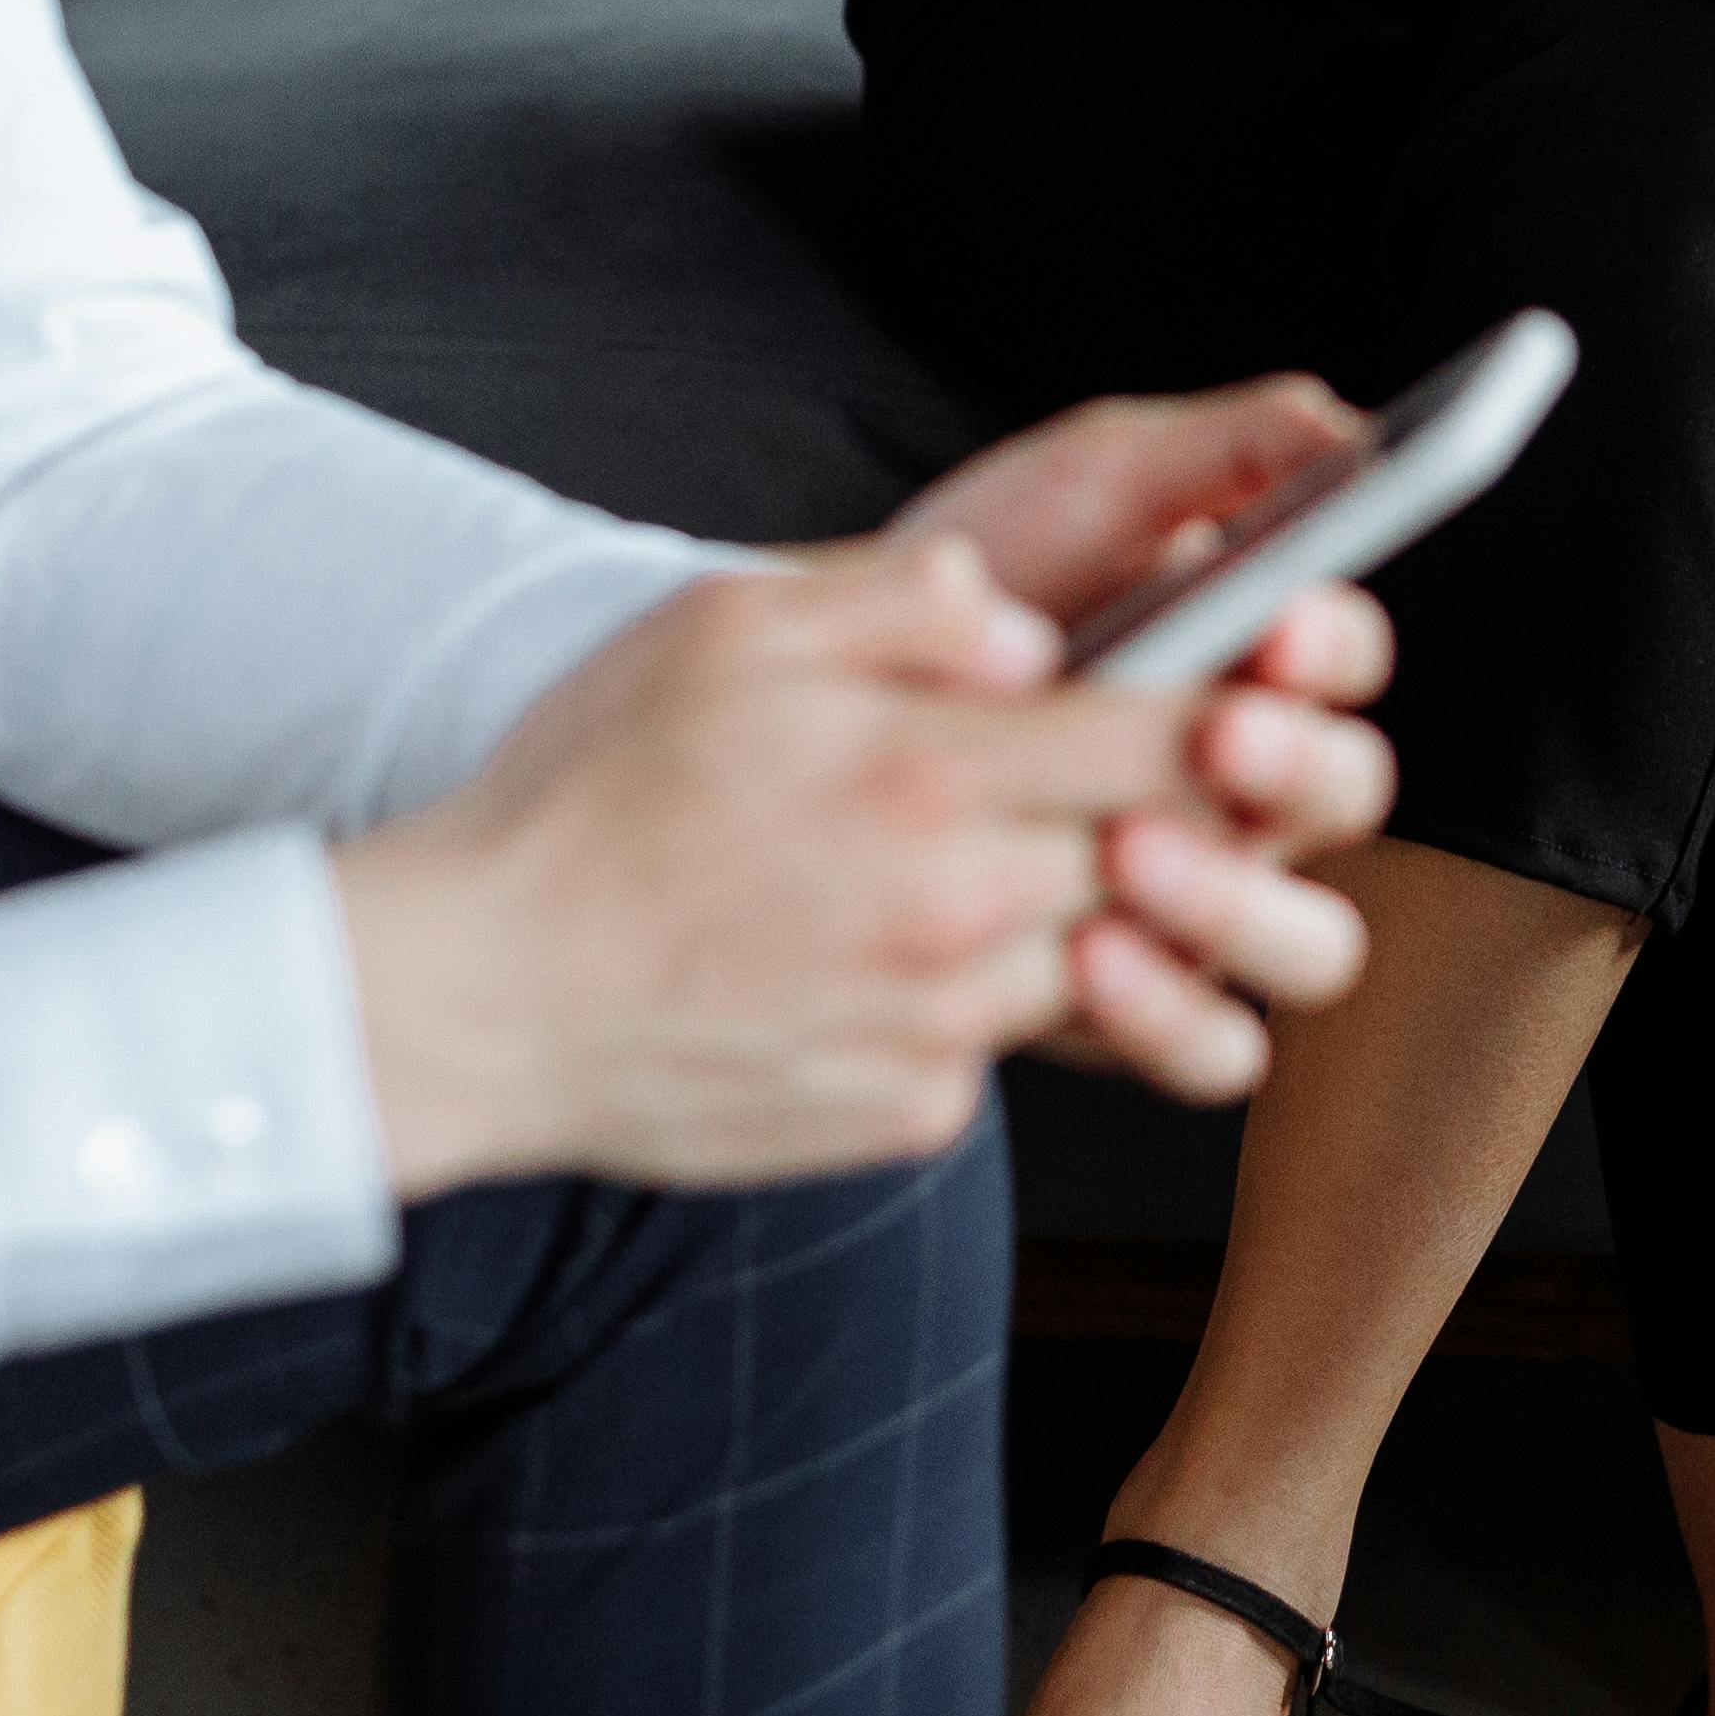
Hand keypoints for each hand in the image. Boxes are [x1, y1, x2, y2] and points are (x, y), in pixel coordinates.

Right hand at [332, 538, 1386, 1193]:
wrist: (473, 998)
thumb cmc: (584, 799)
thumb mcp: (727, 628)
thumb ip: (903, 600)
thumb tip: (1034, 622)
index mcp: (931, 775)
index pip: (1179, 741)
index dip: (1238, 716)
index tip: (1241, 696)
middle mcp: (960, 913)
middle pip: (1172, 861)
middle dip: (1185, 816)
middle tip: (1133, 775)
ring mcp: (941, 1030)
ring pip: (1101, 961)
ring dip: (1080, 910)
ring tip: (977, 860)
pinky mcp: (908, 1115)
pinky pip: (1003, 1050)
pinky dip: (977, 1003)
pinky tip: (878, 958)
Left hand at [886, 375, 1403, 1071]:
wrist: (823, 708)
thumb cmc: (982, 579)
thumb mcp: (1087, 485)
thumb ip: (1220, 449)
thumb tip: (1346, 429)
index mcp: (1259, 660)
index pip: (1347, 657)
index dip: (1330, 646)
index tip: (1276, 623)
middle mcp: (1250, 787)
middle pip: (1347, 795)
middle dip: (1294, 767)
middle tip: (1213, 735)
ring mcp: (1203, 898)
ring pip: (1308, 942)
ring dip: (1238, 900)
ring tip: (1130, 852)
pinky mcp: (1139, 997)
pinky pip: (1210, 1044)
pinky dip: (1170, 1014)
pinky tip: (1088, 956)